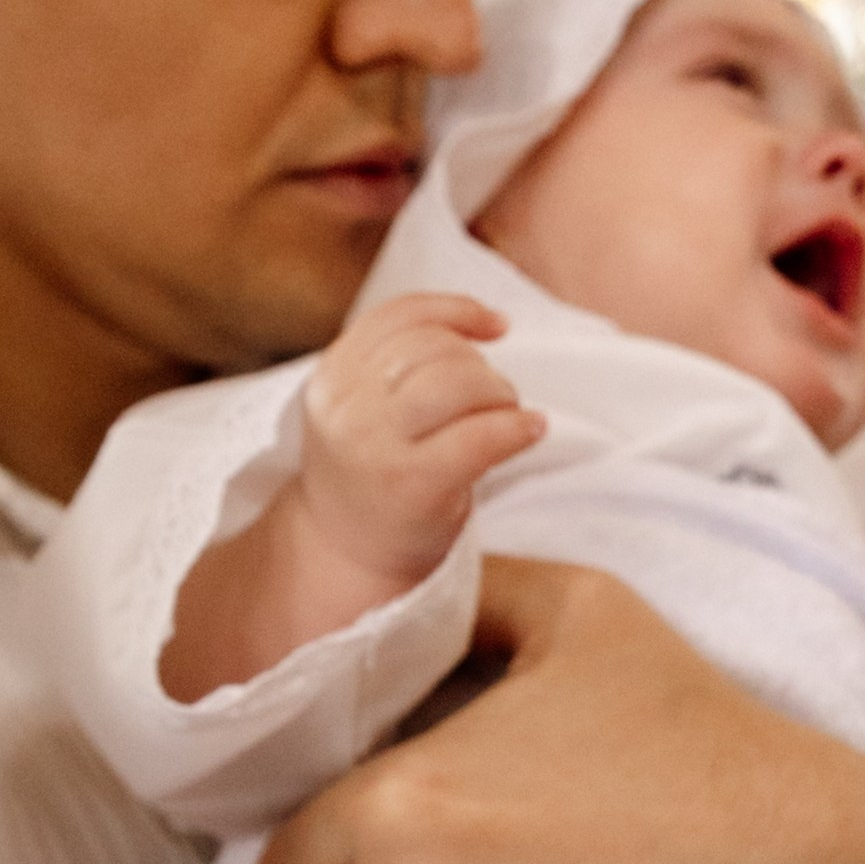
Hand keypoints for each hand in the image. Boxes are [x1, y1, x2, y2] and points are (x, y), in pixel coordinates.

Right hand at [299, 293, 544, 591]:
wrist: (349, 552)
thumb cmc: (376, 472)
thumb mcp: (366, 407)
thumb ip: (401, 365)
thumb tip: (487, 322)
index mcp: (333, 376)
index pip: (398, 317)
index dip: (455, 311)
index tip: (496, 326)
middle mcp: (347, 406)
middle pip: (431, 348)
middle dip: (480, 366)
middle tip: (497, 397)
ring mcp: (376, 446)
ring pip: (454, 382)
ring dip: (498, 392)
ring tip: (506, 415)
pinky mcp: (412, 484)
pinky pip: (477, 437)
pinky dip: (515, 427)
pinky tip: (531, 430)